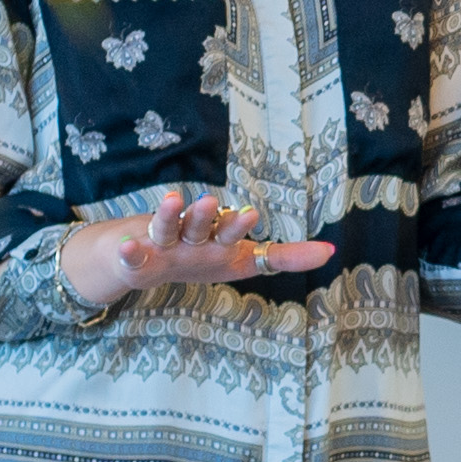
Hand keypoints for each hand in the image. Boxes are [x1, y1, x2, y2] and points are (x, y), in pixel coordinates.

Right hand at [61, 194, 334, 307]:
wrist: (142, 260)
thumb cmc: (199, 256)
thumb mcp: (242, 260)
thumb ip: (284, 256)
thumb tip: (332, 251)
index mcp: (217, 240)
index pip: (232, 232)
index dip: (240, 226)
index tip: (253, 215)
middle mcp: (191, 237)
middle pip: (200, 226)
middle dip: (207, 216)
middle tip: (212, 201)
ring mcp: (163, 245)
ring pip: (167, 230)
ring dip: (170, 216)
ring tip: (173, 201)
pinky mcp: (138, 260)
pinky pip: (133, 257)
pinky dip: (129, 252)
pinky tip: (128, 246)